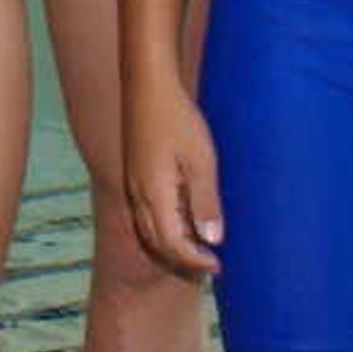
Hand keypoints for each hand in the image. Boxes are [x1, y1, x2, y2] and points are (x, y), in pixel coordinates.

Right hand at [122, 78, 225, 278]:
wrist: (148, 86)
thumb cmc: (178, 119)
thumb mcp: (201, 160)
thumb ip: (206, 201)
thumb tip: (212, 239)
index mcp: (154, 194)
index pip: (172, 244)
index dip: (195, 261)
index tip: (218, 265)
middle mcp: (138, 194)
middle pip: (157, 243)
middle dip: (183, 259)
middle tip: (211, 263)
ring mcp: (133, 184)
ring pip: (148, 230)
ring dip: (172, 246)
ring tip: (199, 246)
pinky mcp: (134, 174)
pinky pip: (145, 215)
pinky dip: (164, 229)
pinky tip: (182, 219)